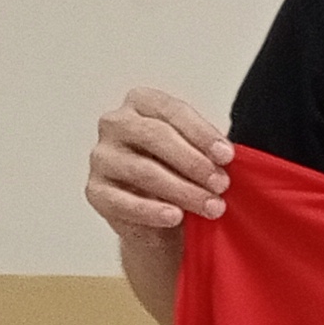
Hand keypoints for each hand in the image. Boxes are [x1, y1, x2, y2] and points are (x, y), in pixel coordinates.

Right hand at [86, 87, 228, 237]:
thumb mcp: (198, 154)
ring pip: (143, 171)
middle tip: (222, 184)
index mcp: (141, 103)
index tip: (228, 156)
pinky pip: (123, 201)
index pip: (172, 111)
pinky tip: (175, 217)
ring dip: (183, 190)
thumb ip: (207, 148)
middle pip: (155, 137)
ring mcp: (102, 157)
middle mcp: (115, 124)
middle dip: (194, 162)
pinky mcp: (95, 191)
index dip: (202, 134)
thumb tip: (228, 154)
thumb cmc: (181, 175)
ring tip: (212, 207)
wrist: (162, 220)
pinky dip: (152, 211)